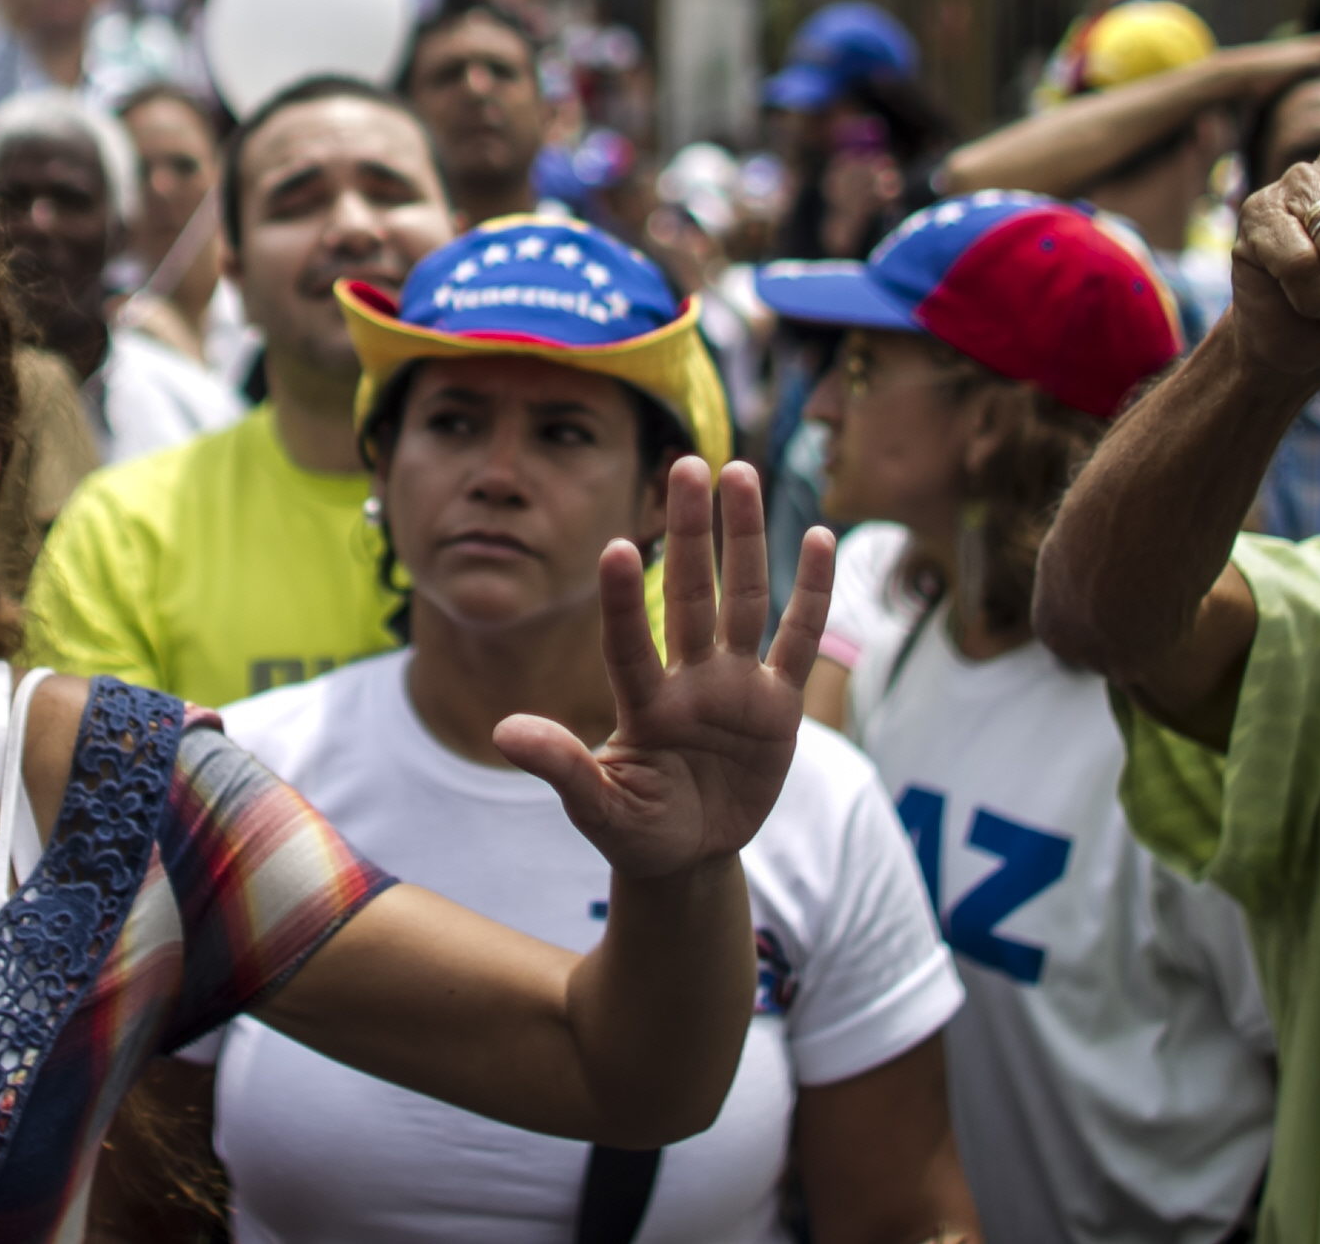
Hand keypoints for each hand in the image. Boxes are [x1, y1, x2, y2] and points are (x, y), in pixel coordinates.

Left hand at [495, 459, 832, 879]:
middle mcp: (689, 680)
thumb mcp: (599, 809)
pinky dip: (812, 592)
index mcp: (643, 706)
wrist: (688, 856)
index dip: (621, 601)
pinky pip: (798, 639)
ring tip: (738, 471)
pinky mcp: (778, 704)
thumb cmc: (637, 829)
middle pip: (689, 593)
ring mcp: (736, 686)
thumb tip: (501, 732)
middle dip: (688, 531)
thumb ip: (562, 769)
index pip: (628, 644)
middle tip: (686, 464)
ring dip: (742, 539)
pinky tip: (818, 535)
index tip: (613, 547)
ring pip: (744, 599)